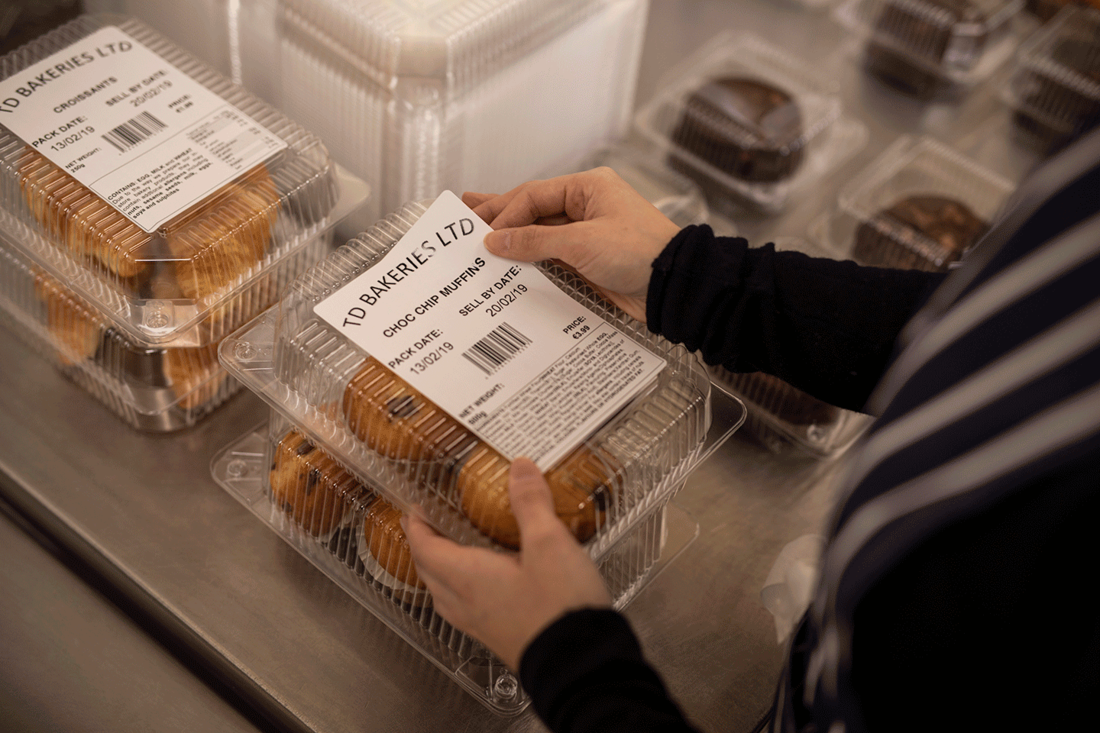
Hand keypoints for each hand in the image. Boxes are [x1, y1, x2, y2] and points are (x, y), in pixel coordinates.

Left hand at [403, 457, 611, 670]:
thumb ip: (531, 504)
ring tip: (453, 554)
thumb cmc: (559, 606)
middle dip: (425, 548)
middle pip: (430, 573)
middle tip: (430, 526)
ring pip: (446, 595)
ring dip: (441, 572)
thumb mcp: (549, 543)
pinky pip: (467, 610)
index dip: (416, 527)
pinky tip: (489, 586)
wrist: (581, 664)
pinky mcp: (501, 638)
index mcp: (468, 577)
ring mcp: (482, 626)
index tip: (414, 509)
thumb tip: (519, 468)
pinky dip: (465, 590)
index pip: (425, 549)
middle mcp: (466, 604)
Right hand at [463, 168, 680, 322]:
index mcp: (589, 188)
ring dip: (511, 239)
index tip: (482, 235)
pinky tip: (508, 263)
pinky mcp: (590, 261)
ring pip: (540, 234)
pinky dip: (529, 261)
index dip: (505, 214)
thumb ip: (534, 241)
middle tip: (464, 217)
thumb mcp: (582, 243)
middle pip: (533, 210)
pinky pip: (551, 258)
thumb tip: (495, 241)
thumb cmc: (641, 253)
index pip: (534, 196)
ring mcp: (588, 235)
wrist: (675, 287)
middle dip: (499, 215)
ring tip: (478, 236)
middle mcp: (587, 207)